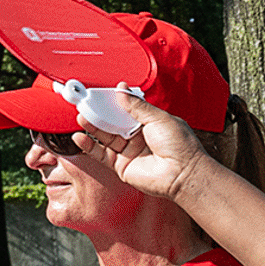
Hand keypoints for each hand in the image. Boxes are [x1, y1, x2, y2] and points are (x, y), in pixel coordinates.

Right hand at [55, 103, 212, 206]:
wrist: (183, 173)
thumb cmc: (180, 146)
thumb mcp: (158, 118)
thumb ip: (137, 106)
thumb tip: (122, 92)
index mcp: (149, 122)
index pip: (126, 109)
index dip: (113, 102)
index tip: (100, 94)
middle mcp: (138, 137)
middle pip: (113, 122)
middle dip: (99, 113)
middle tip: (86, 104)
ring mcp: (129, 151)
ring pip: (106, 137)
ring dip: (92, 127)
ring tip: (81, 117)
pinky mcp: (122, 166)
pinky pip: (102, 154)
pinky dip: (90, 146)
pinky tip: (81, 137)